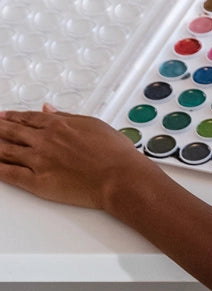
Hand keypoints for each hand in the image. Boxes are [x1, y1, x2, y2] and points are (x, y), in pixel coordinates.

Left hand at [0, 106, 147, 209]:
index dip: (12, 117)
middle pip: (11, 131)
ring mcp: (39, 160)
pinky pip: (9, 174)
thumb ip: (67, 116)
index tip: (4, 117)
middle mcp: (44, 140)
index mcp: (58, 125)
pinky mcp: (38, 182)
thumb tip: (50, 109)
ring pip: (6, 150)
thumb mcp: (93, 125)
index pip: (27, 118)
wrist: (121, 178)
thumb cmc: (115, 155)